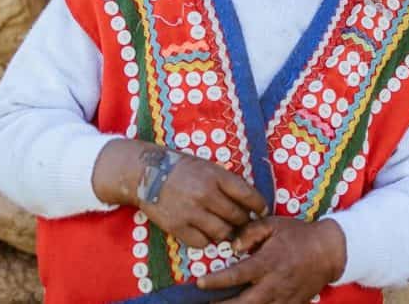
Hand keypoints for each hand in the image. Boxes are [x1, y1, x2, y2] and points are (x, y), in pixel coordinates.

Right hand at [92, 139, 266, 247]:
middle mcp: (206, 194)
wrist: (145, 173)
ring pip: (222, 233)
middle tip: (242, 222)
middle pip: (237, 217)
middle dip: (243, 221)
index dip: (259, 206)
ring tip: (225, 229)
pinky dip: (207, 240)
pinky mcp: (177, 227)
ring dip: (227, 233)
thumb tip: (249, 202)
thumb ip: (226, 182)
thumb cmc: (180, 168)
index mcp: (216, 176)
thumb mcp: (207, 166)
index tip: (262, 210)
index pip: (248, 195)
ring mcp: (191, 212)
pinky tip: (206, 233)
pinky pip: (202, 242)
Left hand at [196, 217, 346, 302]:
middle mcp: (273, 284)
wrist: (329, 251)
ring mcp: (283, 298)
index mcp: (267, 263)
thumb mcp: (274, 224)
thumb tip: (233, 245)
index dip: (215, 282)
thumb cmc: (298, 235)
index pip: (236, 275)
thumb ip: (251, 231)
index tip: (199, 283)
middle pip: (242, 303)